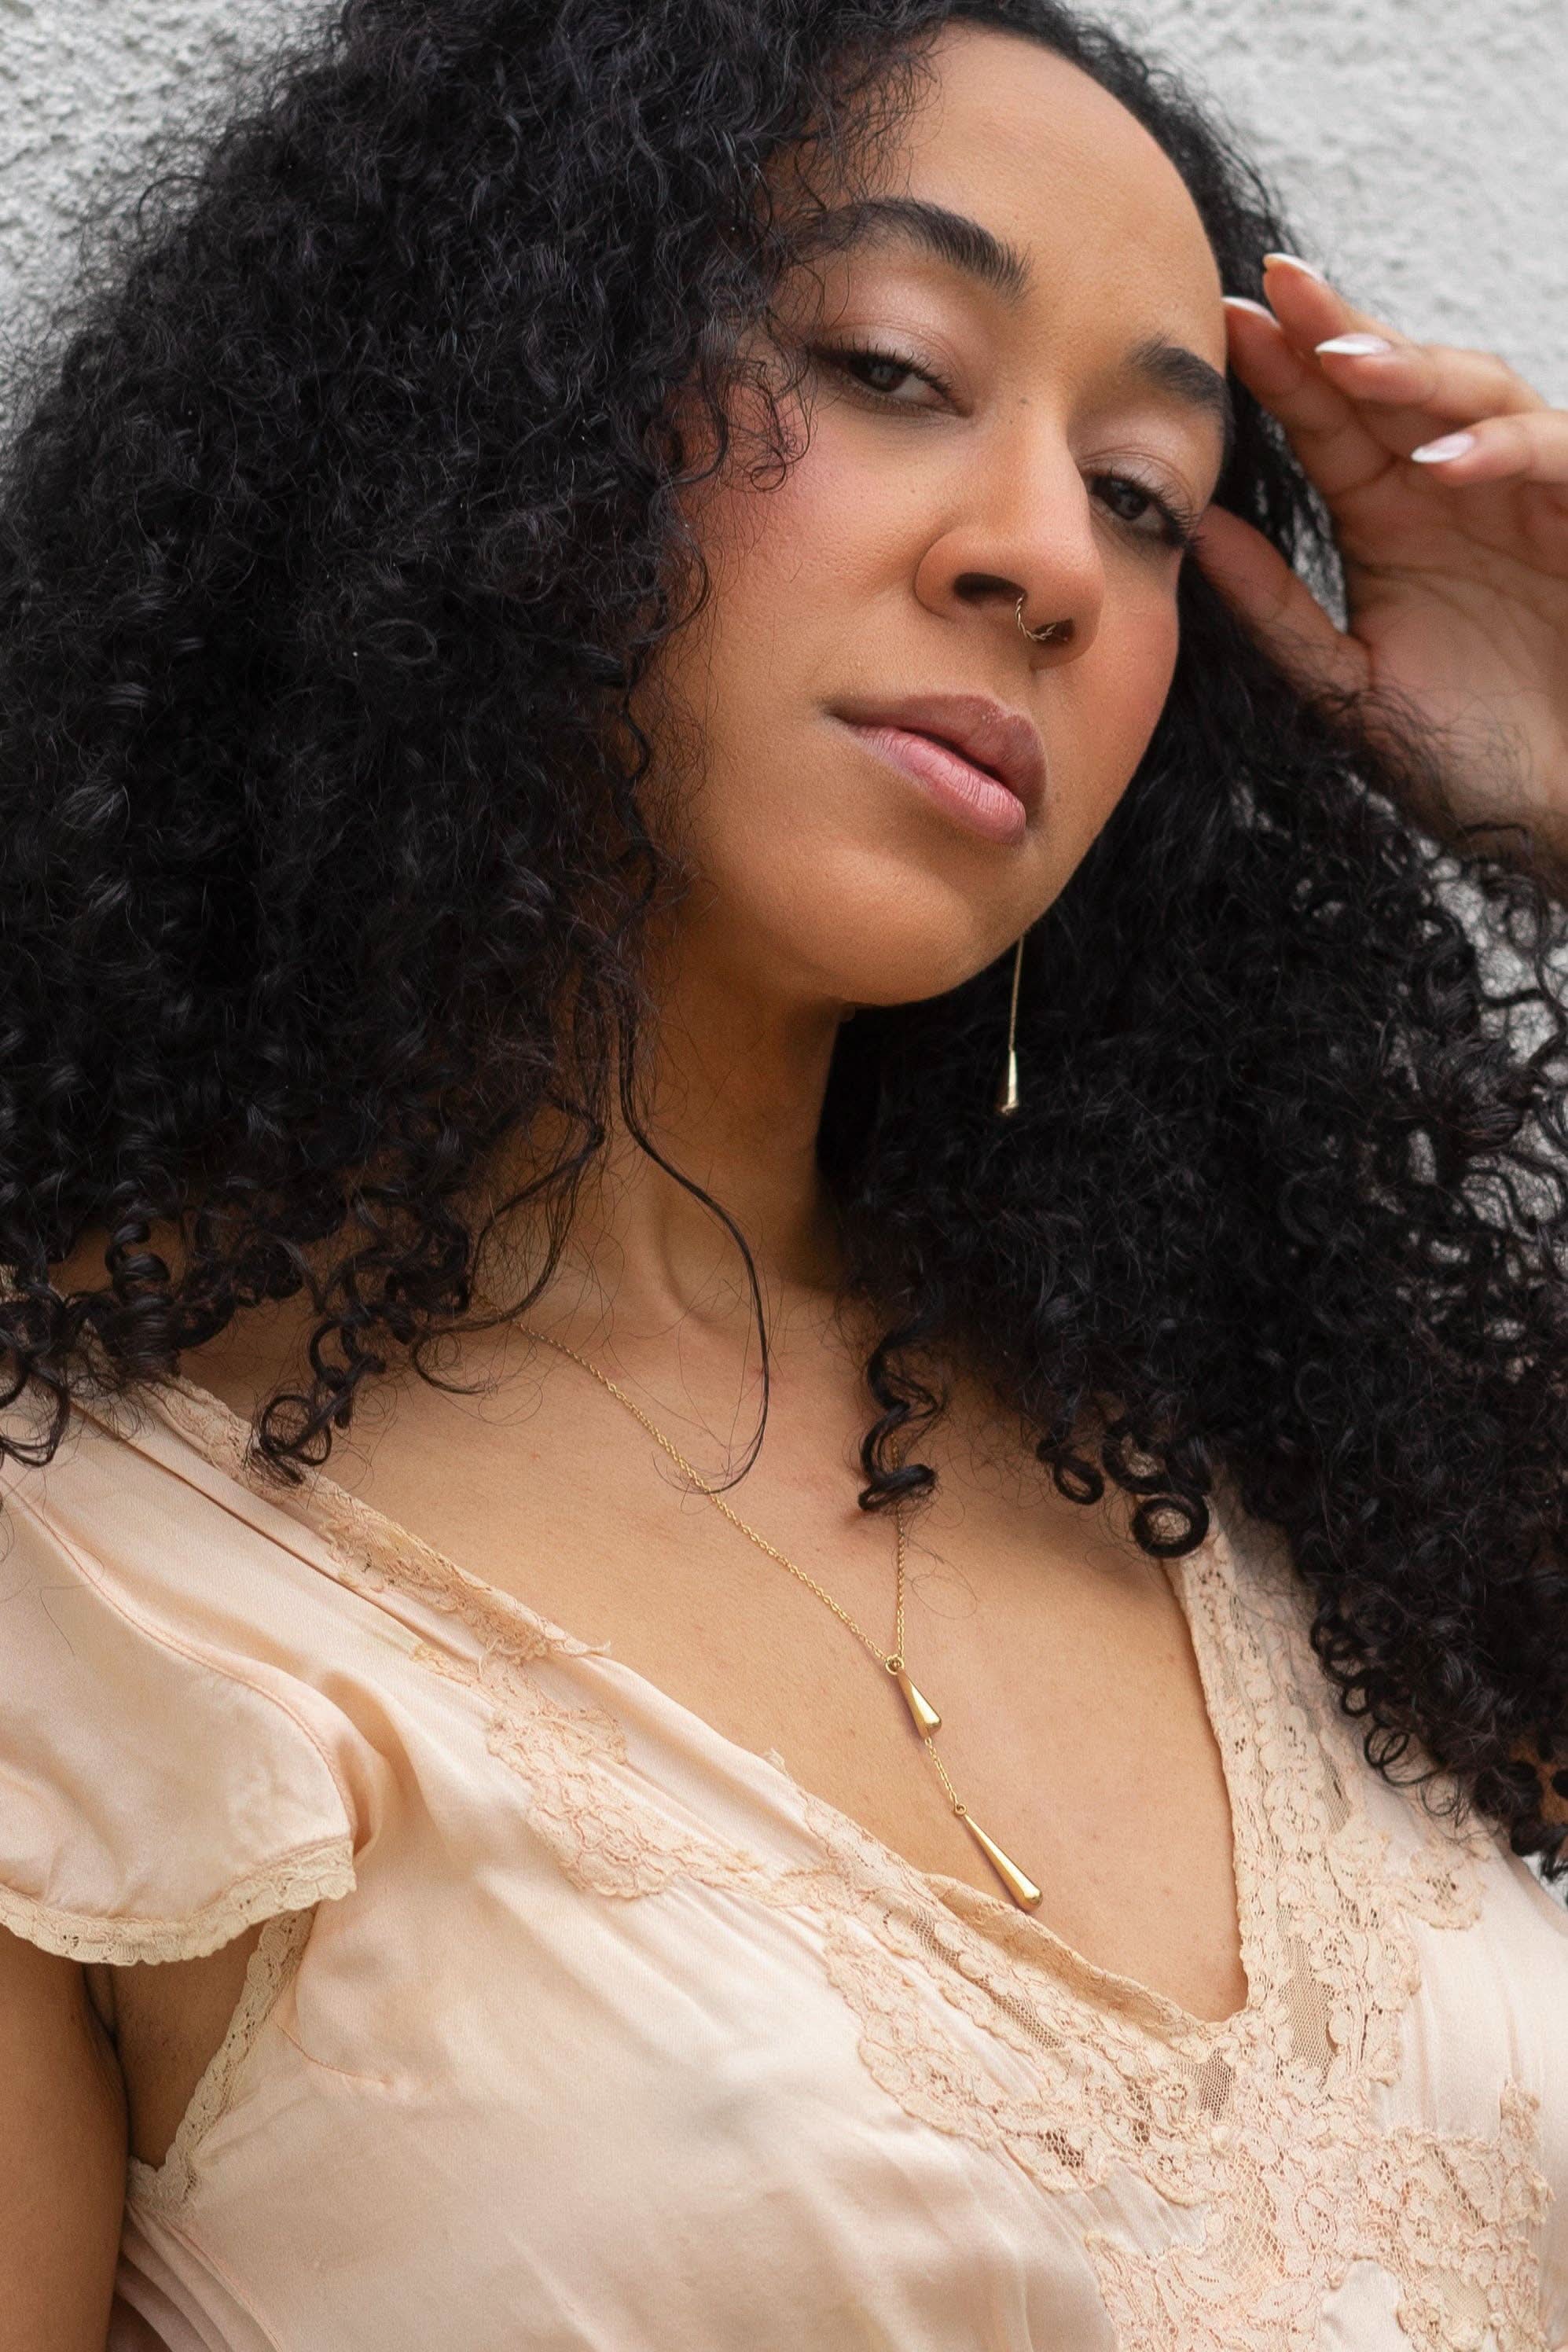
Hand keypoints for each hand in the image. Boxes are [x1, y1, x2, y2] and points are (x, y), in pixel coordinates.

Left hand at [1197, 252, 1567, 879]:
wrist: (1556, 816)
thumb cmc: (1465, 758)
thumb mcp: (1349, 688)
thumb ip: (1276, 613)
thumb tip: (1193, 531)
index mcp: (1384, 517)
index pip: (1325, 425)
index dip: (1279, 372)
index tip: (1217, 325)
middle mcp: (1452, 488)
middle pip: (1392, 383)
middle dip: (1335, 331)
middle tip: (1273, 287)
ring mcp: (1524, 494)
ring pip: (1473, 395)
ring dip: (1410, 372)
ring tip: (1342, 361)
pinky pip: (1548, 455)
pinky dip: (1498, 451)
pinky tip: (1438, 463)